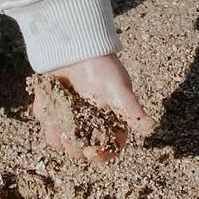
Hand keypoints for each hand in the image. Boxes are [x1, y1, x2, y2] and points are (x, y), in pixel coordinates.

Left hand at [34, 53, 154, 163]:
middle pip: (81, 149)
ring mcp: (69, 116)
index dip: (101, 154)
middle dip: (74, 145)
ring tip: (58, 115)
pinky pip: (45, 118)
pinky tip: (50, 97)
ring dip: (56, 132)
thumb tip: (152, 127)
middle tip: (70, 134)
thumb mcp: (119, 89)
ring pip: (60, 139)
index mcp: (109, 122)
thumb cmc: (102, 66)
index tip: (92, 150)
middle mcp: (89, 123)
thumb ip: (132, 111)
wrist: (76, 44)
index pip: (108, 148)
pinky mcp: (52, 106)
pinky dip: (45, 110)